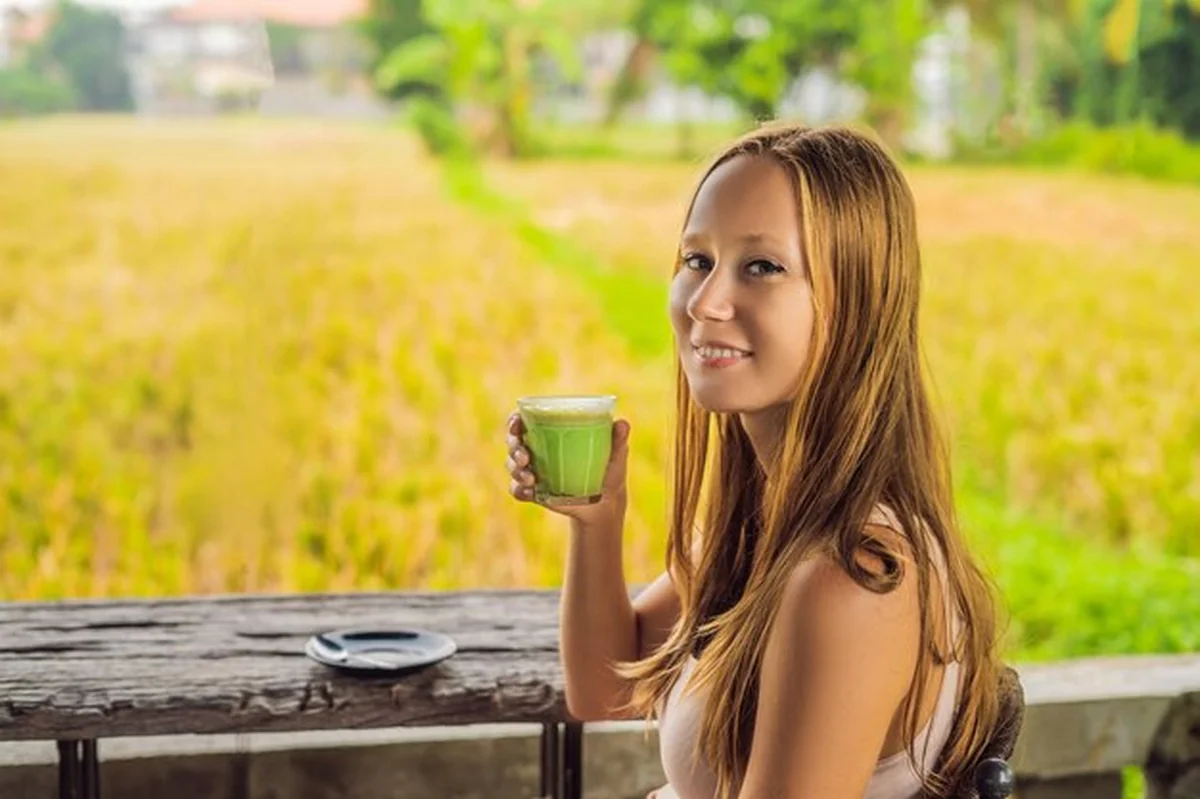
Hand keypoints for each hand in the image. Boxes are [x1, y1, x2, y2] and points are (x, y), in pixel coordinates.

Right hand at [505, 411, 630, 526]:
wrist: (606, 503)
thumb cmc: (608, 470)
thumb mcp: (615, 454)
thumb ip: (618, 439)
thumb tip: (622, 423)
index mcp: (551, 433)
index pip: (524, 421)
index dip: (514, 420)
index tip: (517, 423)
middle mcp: (537, 449)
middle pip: (514, 442)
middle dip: (514, 447)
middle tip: (525, 457)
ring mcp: (533, 471)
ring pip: (512, 465)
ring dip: (517, 470)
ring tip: (532, 478)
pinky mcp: (534, 492)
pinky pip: (518, 490)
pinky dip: (520, 490)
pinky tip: (530, 492)